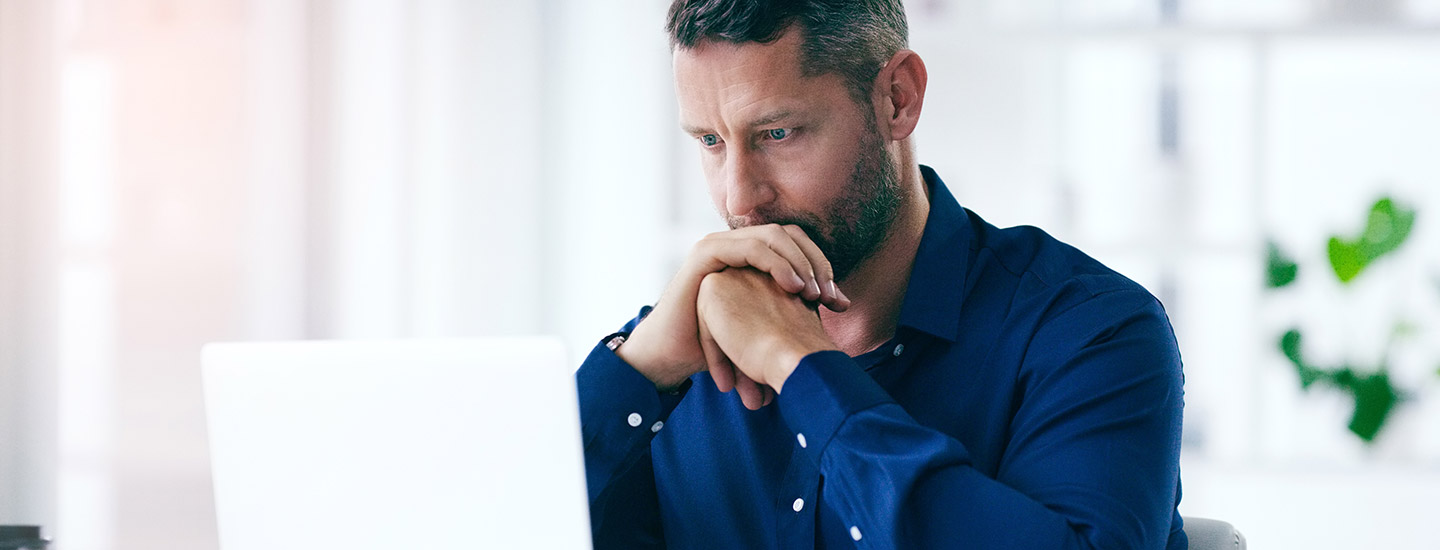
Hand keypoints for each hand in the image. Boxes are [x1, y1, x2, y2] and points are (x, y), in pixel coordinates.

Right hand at [618, 225, 849, 400]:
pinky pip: (750, 247)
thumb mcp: (767, 322)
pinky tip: (794, 287)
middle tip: (832, 299)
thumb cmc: (721, 344)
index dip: (823, 268)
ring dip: (800, 263)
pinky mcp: (706, 253)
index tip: (840, 304)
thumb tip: (845, 305)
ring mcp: (720, 244)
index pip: (798, 245)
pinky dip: (777, 263)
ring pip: (774, 236)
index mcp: (752, 255)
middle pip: (791, 235)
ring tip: (815, 295)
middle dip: (817, 264)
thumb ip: (798, 306)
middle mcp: (737, 243)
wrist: (675, 355)